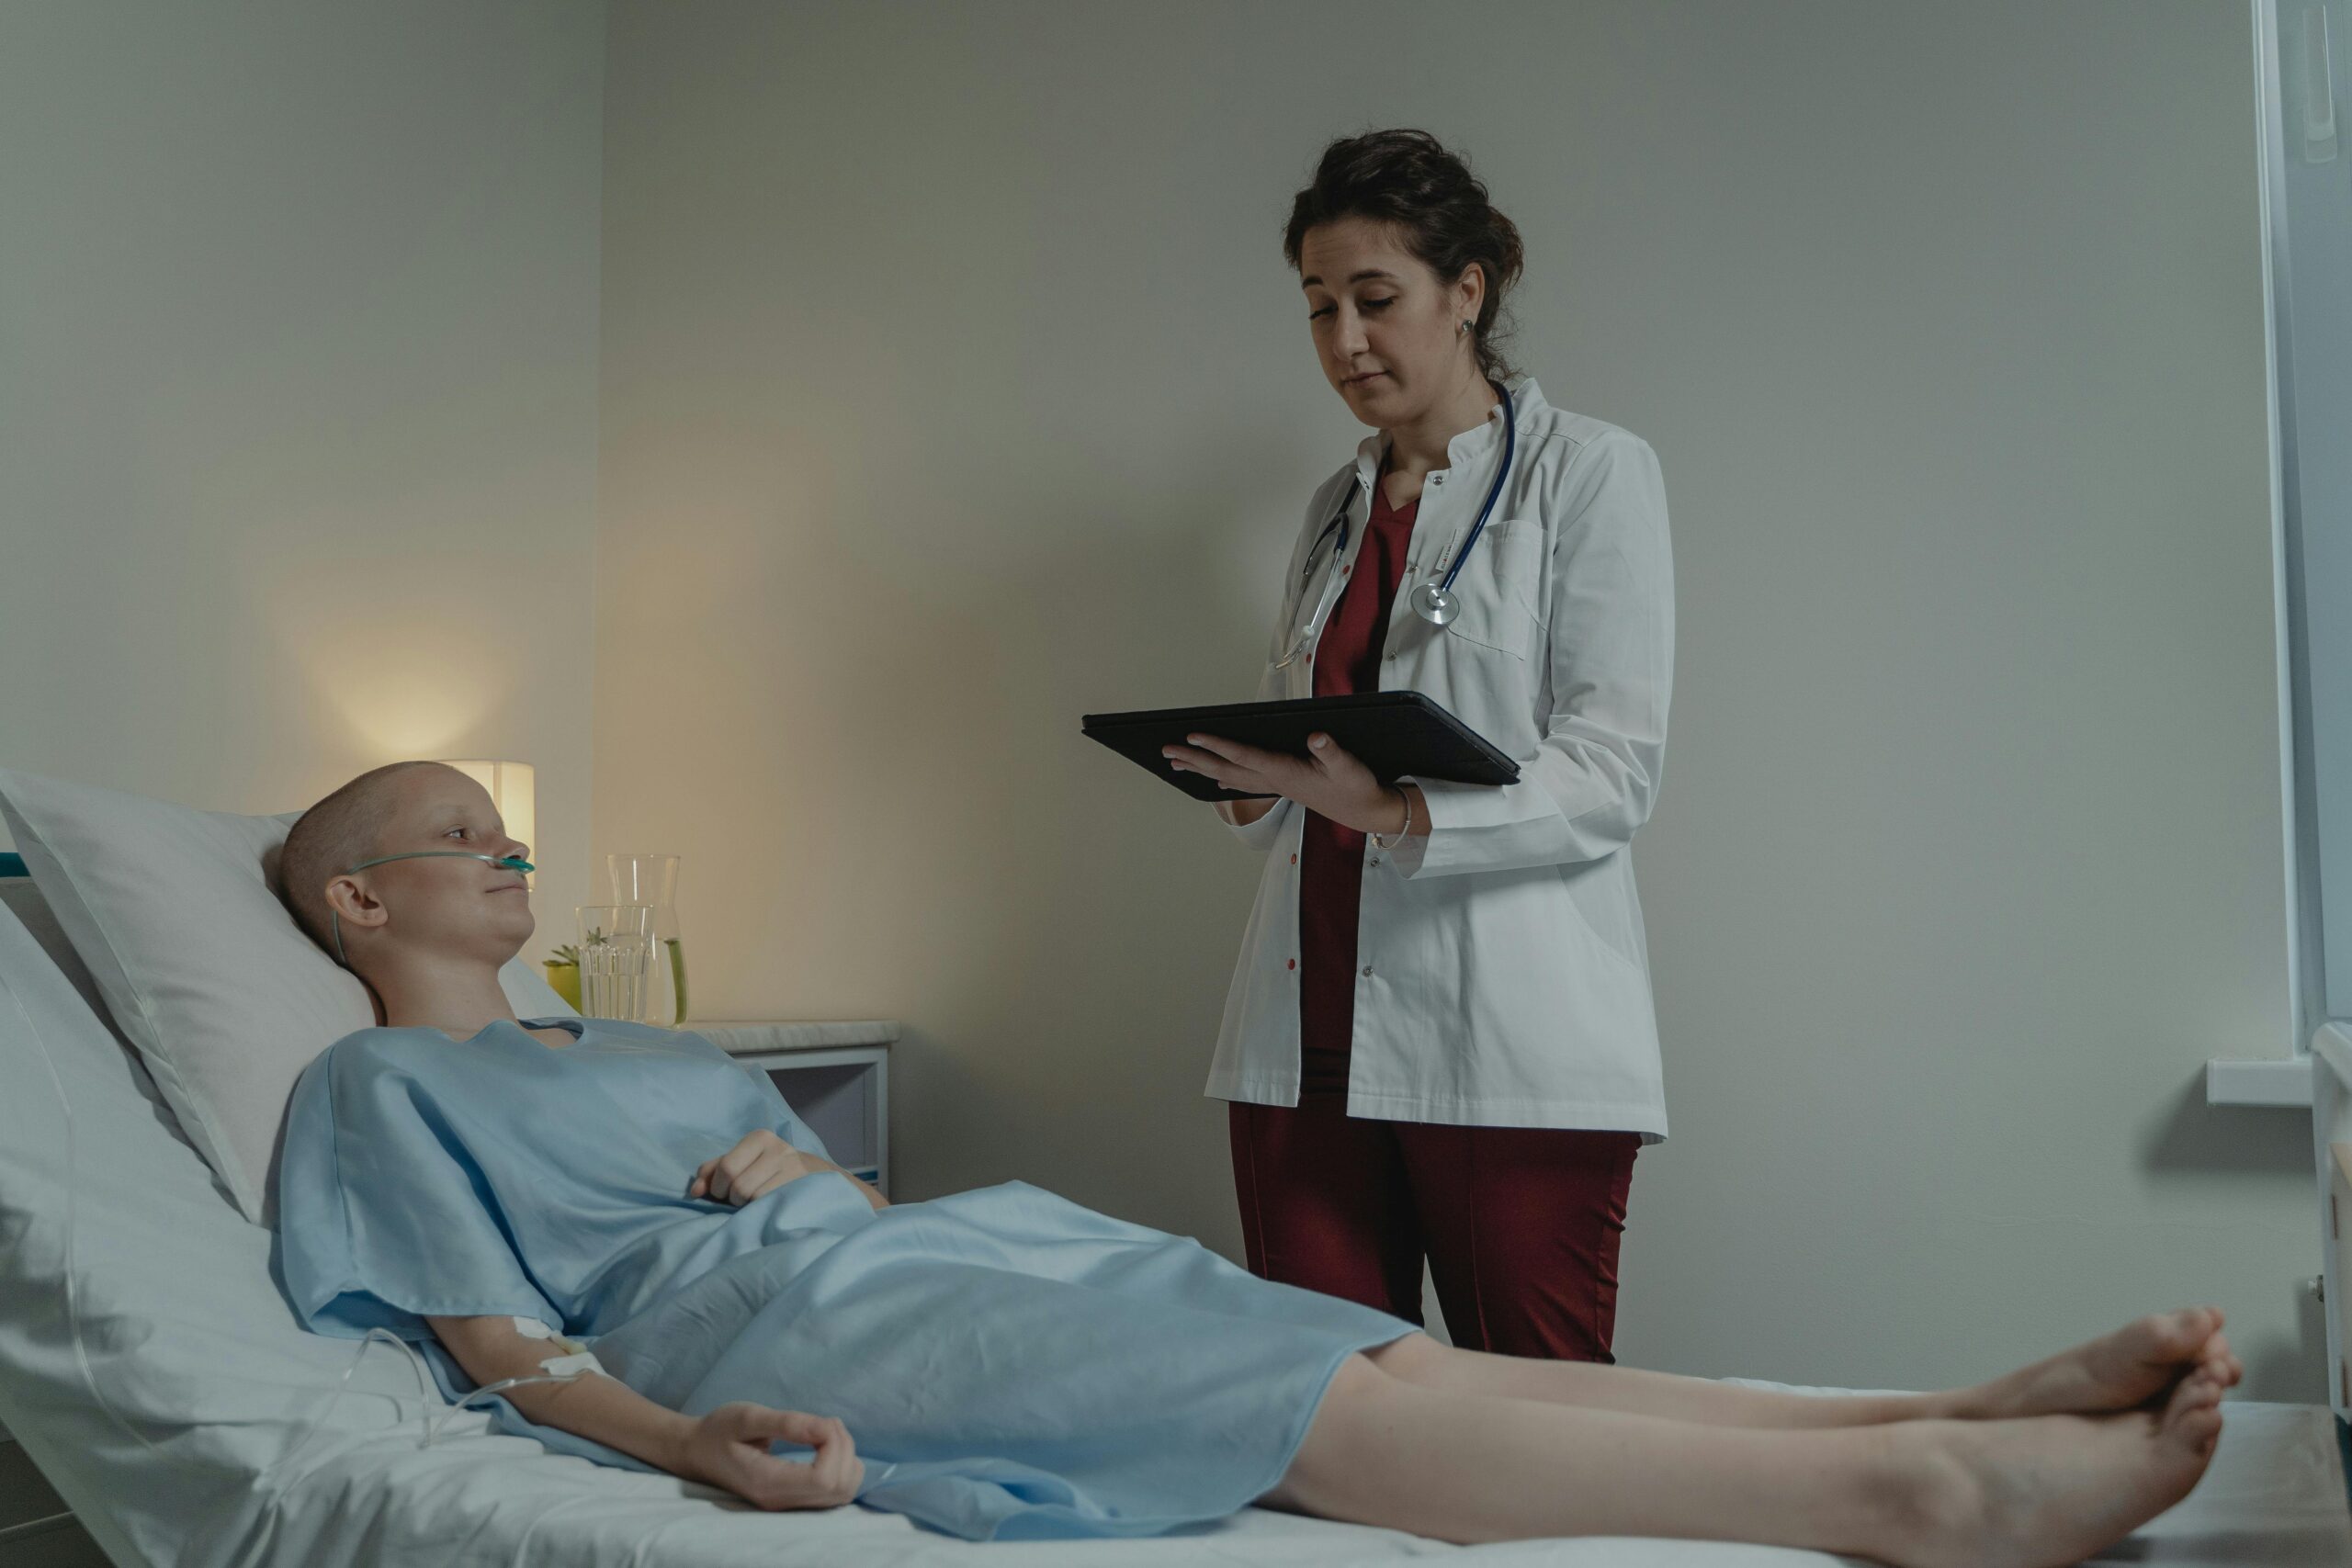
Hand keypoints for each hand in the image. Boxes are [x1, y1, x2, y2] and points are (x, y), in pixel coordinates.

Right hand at [675, 1402, 863, 1509]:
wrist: (697, 1453)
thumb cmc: (718, 1431)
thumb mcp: (747, 1416)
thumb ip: (786, 1423)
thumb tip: (825, 1428)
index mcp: (768, 1482)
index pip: (824, 1479)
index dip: (834, 1446)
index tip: (820, 1422)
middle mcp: (781, 1501)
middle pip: (839, 1486)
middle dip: (844, 1447)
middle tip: (825, 1422)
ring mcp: (789, 1505)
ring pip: (844, 1492)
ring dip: (847, 1457)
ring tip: (826, 1432)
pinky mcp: (795, 1500)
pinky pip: (836, 1492)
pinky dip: (843, 1467)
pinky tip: (826, 1446)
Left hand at [688, 1129, 827, 1204]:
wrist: (821, 1180)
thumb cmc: (772, 1173)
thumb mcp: (744, 1164)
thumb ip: (714, 1172)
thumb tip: (694, 1191)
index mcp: (759, 1138)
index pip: (724, 1167)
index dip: (718, 1187)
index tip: (726, 1192)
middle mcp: (777, 1148)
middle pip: (736, 1184)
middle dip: (732, 1198)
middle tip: (742, 1200)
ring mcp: (792, 1167)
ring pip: (751, 1197)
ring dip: (749, 1207)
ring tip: (759, 1202)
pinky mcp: (802, 1186)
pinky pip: (768, 1205)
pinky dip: (763, 1210)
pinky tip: (771, 1206)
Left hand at [1164, 731, 1407, 836]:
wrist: (1363, 810)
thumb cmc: (1355, 785)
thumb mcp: (1348, 765)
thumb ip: (1331, 750)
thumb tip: (1316, 737)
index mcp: (1284, 771)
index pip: (1243, 755)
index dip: (1218, 745)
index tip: (1193, 735)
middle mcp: (1272, 780)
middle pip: (1225, 768)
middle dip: (1195, 758)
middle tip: (1166, 750)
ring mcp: (1273, 785)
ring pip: (1228, 776)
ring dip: (1201, 768)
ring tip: (1176, 762)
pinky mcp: (1279, 786)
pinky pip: (1241, 782)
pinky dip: (1223, 777)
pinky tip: (1212, 778)